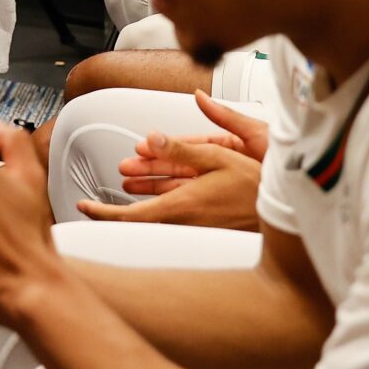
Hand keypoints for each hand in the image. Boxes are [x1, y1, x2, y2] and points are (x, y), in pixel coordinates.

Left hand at [77, 132, 261, 230]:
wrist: (285, 211)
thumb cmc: (254, 183)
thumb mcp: (217, 156)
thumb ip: (180, 148)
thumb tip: (150, 137)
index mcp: (181, 207)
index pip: (129, 216)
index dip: (102, 213)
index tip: (82, 207)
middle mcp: (183, 223)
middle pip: (138, 218)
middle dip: (117, 202)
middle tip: (100, 194)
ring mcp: (193, 230)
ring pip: (154, 215)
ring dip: (140, 199)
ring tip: (128, 181)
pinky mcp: (203, 231)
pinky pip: (171, 217)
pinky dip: (158, 204)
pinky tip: (155, 192)